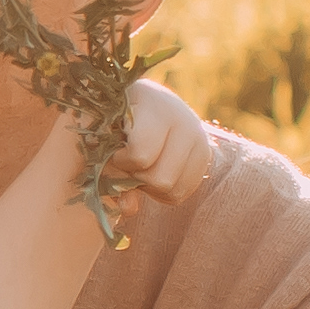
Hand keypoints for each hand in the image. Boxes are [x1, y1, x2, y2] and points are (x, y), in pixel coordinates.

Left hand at [110, 74, 223, 208]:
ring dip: (150, 187)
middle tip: (127, 164)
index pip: (141, 154)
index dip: (122, 162)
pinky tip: (153, 172)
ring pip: (175, 190)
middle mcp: (184, 121)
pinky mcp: (205, 154)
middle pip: (161, 179)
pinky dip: (163, 192)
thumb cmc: (112, 116)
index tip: (114, 151)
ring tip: (140, 167)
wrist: (140, 100)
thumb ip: (110, 169)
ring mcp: (200, 138)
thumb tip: (129, 208)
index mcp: (154, 106)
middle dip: (137, 178)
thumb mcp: (103, 134)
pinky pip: (183, 192)